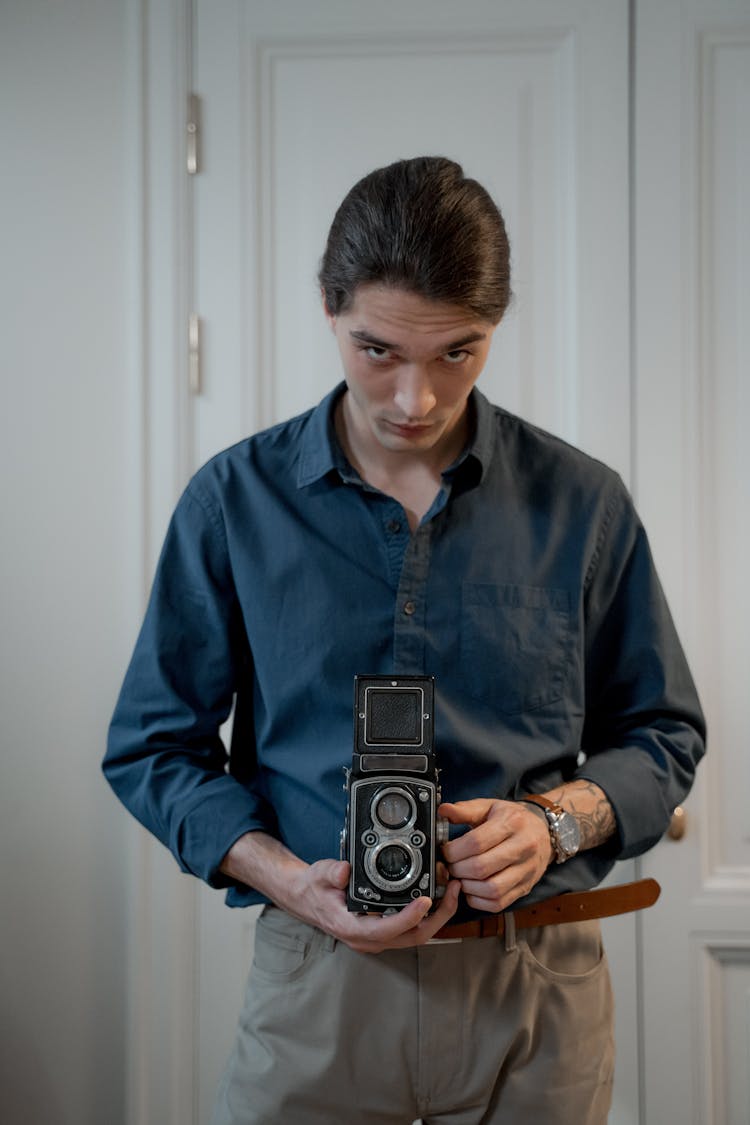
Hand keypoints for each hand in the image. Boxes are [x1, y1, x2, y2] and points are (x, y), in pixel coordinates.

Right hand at [220, 830, 460, 954]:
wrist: (306, 898)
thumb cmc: (314, 888)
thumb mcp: (318, 874)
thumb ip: (330, 873)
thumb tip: (343, 871)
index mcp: (352, 928)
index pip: (387, 929)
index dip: (409, 917)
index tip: (426, 900)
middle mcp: (368, 939)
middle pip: (412, 937)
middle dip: (438, 917)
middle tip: (452, 891)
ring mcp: (377, 938)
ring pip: (416, 936)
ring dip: (437, 917)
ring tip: (452, 891)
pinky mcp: (383, 931)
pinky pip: (411, 929)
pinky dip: (428, 915)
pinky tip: (437, 896)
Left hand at [439, 798, 552, 912]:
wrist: (543, 832)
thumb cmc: (512, 819)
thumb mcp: (490, 807)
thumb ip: (465, 810)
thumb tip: (443, 810)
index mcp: (512, 823)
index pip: (476, 842)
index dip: (454, 850)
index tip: (445, 851)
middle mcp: (523, 847)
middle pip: (481, 867)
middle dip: (457, 869)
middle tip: (449, 865)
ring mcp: (526, 871)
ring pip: (491, 889)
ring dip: (467, 887)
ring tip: (460, 877)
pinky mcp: (525, 888)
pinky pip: (498, 903)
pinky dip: (478, 900)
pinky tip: (471, 889)